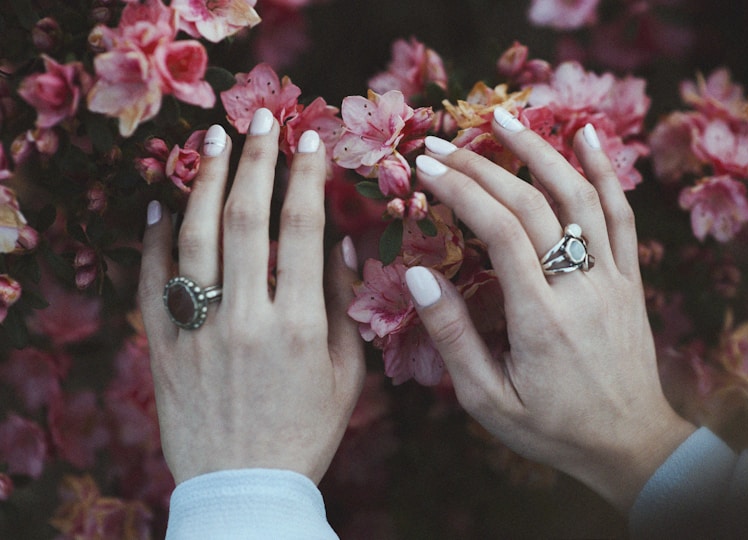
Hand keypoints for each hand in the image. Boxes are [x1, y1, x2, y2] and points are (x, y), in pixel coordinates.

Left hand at [138, 108, 365, 484]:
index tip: (310, 139)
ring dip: (203, 181)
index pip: (302, 229)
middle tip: (260, 117)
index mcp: (299, 325)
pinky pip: (151, 281)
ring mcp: (197, 330)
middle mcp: (245, 318)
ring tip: (211, 139)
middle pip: (244, 219)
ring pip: (193, 238)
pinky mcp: (162, 346)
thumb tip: (339, 241)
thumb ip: (343, 304)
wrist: (244, 486)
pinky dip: (153, 238)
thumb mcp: (346, 374)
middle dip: (254, 159)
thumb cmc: (307, 430)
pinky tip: (161, 202)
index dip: (307, 176)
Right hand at [408, 107, 694, 511]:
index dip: (461, 190)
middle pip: (532, 205)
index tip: (426, 168)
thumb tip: (419, 277)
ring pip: (579, 197)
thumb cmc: (552, 428)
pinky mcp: (630, 279)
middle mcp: (580, 287)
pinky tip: (586, 136)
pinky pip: (622, 215)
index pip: (499, 231)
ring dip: (540, 151)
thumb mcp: (488, 400)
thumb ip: (453, 338)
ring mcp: (612, 278)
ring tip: (504, 118)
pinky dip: (605, 171)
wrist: (630, 445)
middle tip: (441, 147)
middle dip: (482, 167)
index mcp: (540, 319)